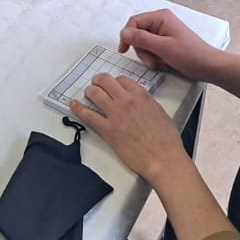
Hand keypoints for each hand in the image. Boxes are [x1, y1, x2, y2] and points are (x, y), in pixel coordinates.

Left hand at [69, 73, 183, 183]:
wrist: (163, 159)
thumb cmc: (166, 140)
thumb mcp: (160, 113)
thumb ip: (147, 103)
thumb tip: (139, 102)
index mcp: (141, 95)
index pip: (122, 79)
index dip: (115, 81)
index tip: (113, 85)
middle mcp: (126, 101)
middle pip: (105, 81)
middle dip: (99, 80)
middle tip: (96, 83)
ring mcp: (115, 114)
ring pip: (94, 93)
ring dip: (89, 91)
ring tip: (88, 93)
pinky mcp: (107, 130)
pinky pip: (88, 115)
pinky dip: (78, 108)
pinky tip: (73, 105)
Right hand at [117, 9, 216, 80]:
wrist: (208, 66)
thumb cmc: (190, 55)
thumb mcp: (163, 47)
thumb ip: (141, 39)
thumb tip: (123, 33)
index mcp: (160, 17)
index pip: (134, 22)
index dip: (127, 35)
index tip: (124, 50)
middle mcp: (161, 22)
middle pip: (137, 34)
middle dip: (142, 50)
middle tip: (152, 60)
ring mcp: (163, 33)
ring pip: (143, 44)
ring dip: (148, 56)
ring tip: (160, 63)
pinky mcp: (165, 43)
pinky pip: (151, 50)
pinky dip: (154, 58)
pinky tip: (164, 63)